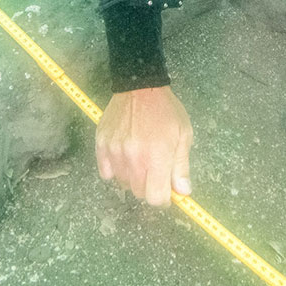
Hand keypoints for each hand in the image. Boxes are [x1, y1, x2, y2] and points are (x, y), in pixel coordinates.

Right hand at [95, 86, 193, 206]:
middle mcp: (134, 158)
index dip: (163, 198)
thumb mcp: (184, 135)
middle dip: (149, 187)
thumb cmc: (166, 111)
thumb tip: (183, 192)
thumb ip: (181, 166)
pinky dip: (115, 170)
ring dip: (133, 178)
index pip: (155, 197)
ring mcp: (115, 152)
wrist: (139, 87)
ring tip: (140, 159)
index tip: (166, 191)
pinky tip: (124, 158)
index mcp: (157, 156)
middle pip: (139, 193)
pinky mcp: (101, 145)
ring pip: (123, 183)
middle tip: (155, 171)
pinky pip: (106, 173)